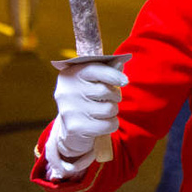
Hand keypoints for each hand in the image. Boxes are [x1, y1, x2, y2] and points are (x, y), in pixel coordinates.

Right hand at [45, 61, 127, 176]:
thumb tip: (120, 62)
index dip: (113, 74)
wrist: (71, 129)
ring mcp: (70, 110)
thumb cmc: (87, 99)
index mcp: (69, 74)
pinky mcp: (76, 128)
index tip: (124, 81)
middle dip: (114, 96)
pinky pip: (108, 125)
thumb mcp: (93, 82)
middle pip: (105, 91)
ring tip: (102, 112)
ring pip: (109, 109)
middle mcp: (67, 92)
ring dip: (112, 111)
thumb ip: (106, 70)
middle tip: (108, 99)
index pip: (94, 69)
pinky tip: (101, 123)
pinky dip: (111, 125)